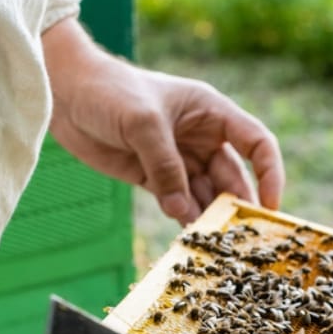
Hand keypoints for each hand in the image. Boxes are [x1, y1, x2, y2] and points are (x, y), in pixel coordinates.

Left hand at [43, 19, 284, 223]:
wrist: (62, 92)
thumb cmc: (108, 91)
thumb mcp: (143, 124)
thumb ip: (166, 168)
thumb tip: (184, 213)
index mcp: (212, 112)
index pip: (257, 143)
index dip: (270, 173)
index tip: (270, 205)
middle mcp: (202, 138)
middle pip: (234, 178)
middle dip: (239, 205)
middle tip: (241, 236)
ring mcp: (179, 160)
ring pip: (207, 195)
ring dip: (211, 217)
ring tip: (214, 241)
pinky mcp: (155, 178)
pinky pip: (180, 204)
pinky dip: (185, 220)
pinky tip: (188, 235)